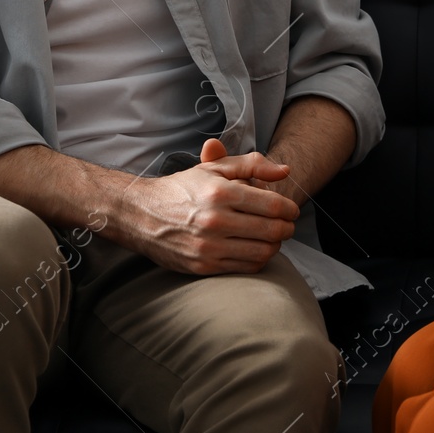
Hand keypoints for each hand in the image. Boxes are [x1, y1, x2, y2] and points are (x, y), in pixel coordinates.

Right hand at [109, 138, 299, 275]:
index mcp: (220, 192)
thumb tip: (285, 171)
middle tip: (287, 224)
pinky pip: (246, 267)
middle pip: (273, 230)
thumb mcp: (214, 168)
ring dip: (276, 245)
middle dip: (287, 228)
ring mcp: (209, 246)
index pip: (273, 205)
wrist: (141, 214)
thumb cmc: (182, 188)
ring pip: (263, 252)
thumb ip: (252, 165)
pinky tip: (254, 248)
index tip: (292, 209)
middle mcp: (216, 220)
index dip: (290, 208)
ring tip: (272, 236)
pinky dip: (258, 259)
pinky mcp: (204, 266)